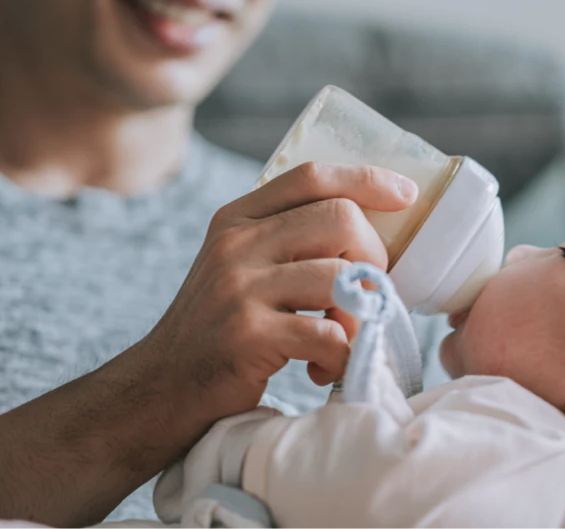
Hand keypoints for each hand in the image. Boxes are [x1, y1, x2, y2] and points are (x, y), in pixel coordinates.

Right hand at [137, 162, 416, 429]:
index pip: (311, 176)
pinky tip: (323, 370)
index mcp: (237, 219)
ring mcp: (240, 288)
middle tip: (365, 296)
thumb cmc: (216, 330)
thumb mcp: (237, 268)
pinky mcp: (248, 335)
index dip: (367, 179)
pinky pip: (331, 334)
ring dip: (361, 314)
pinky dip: (344, 356)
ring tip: (344, 340)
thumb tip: (368, 228)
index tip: (406, 195)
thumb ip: (284, 242)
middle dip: (373, 257)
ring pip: (342, 277)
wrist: (158, 389)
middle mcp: (236, 244)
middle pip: (340, 218)